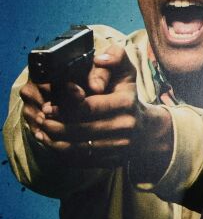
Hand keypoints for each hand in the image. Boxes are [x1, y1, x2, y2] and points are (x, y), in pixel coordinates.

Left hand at [19, 45, 172, 179]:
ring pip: (80, 148)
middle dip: (55, 125)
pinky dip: (63, 155)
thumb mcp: (126, 70)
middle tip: (40, 119)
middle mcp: (127, 126)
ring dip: (55, 142)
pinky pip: (83, 161)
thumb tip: (100, 60)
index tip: (47, 106)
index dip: (64, 107)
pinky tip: (52, 144)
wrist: (146, 128)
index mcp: (127, 102)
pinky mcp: (115, 161)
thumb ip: (114, 56)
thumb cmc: (127, 94)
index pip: (88, 107)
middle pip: (81, 130)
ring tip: (41, 132)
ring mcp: (122, 147)